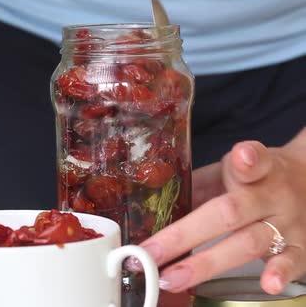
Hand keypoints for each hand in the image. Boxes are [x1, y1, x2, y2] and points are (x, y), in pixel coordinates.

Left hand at [139, 128, 305, 294]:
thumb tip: (154, 205)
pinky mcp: (300, 249)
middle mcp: (271, 197)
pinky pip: (291, 262)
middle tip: (150, 253)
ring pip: (248, 243)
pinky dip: (280, 274)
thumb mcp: (230, 171)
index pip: (252, 162)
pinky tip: (268, 285)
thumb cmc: (258, 179)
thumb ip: (198, 184)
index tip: (241, 157)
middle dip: (183, 235)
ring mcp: (287, 225)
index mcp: (256, 172)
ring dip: (206, 263)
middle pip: (228, 213)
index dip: (246, 160)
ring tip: (173, 277)